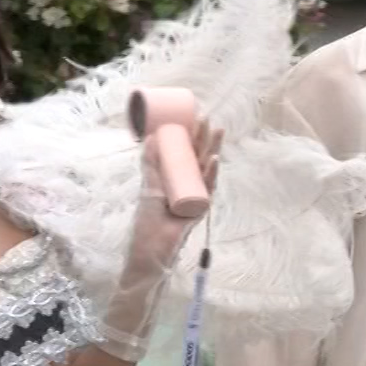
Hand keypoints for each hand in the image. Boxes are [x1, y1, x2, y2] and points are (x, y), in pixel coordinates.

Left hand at [133, 116, 222, 267]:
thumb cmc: (148, 219)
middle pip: (199, 158)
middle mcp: (189, 185)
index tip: (193, 118)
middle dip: (205, 139)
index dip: (192, 137)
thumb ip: (150, 163)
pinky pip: (208, 188)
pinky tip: (213, 160)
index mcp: (177, 178)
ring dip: (213, 150)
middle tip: (206, 119)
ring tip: (217, 132)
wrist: (151, 247)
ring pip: (208, 169)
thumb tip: (150, 136)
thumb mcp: (149, 186)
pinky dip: (211, 174)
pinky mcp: (201, 208)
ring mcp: (197, 196)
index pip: (187, 153)